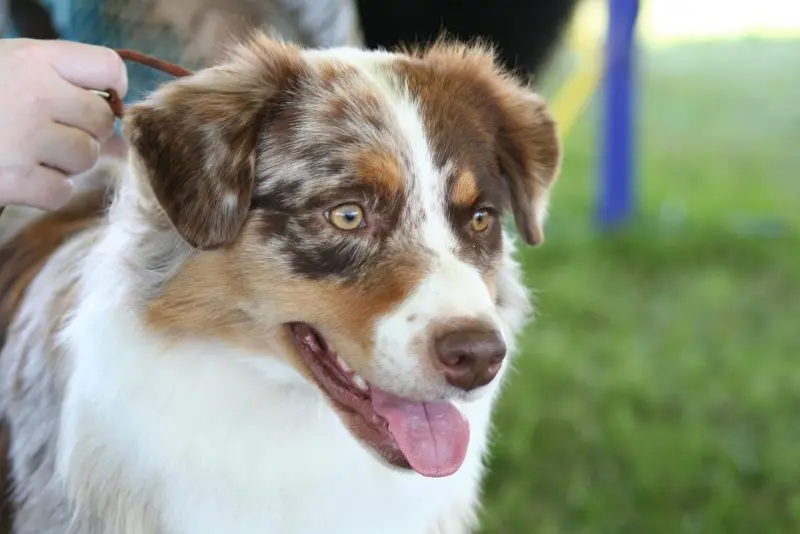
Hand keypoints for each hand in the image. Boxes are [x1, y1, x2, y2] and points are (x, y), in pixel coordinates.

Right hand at [0, 39, 127, 210]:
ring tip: (27, 150)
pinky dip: (46, 190)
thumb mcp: (13, 72)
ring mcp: (23, 137)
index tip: (98, 99)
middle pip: (102, 122)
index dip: (112, 88)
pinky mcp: (12, 178)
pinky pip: (62, 191)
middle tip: (49, 131)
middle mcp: (33, 93)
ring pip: (86, 158)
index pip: (109, 68)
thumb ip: (65, 89)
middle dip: (84, 131)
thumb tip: (120, 136)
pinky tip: (19, 174)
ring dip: (65, 162)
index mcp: (33, 58)